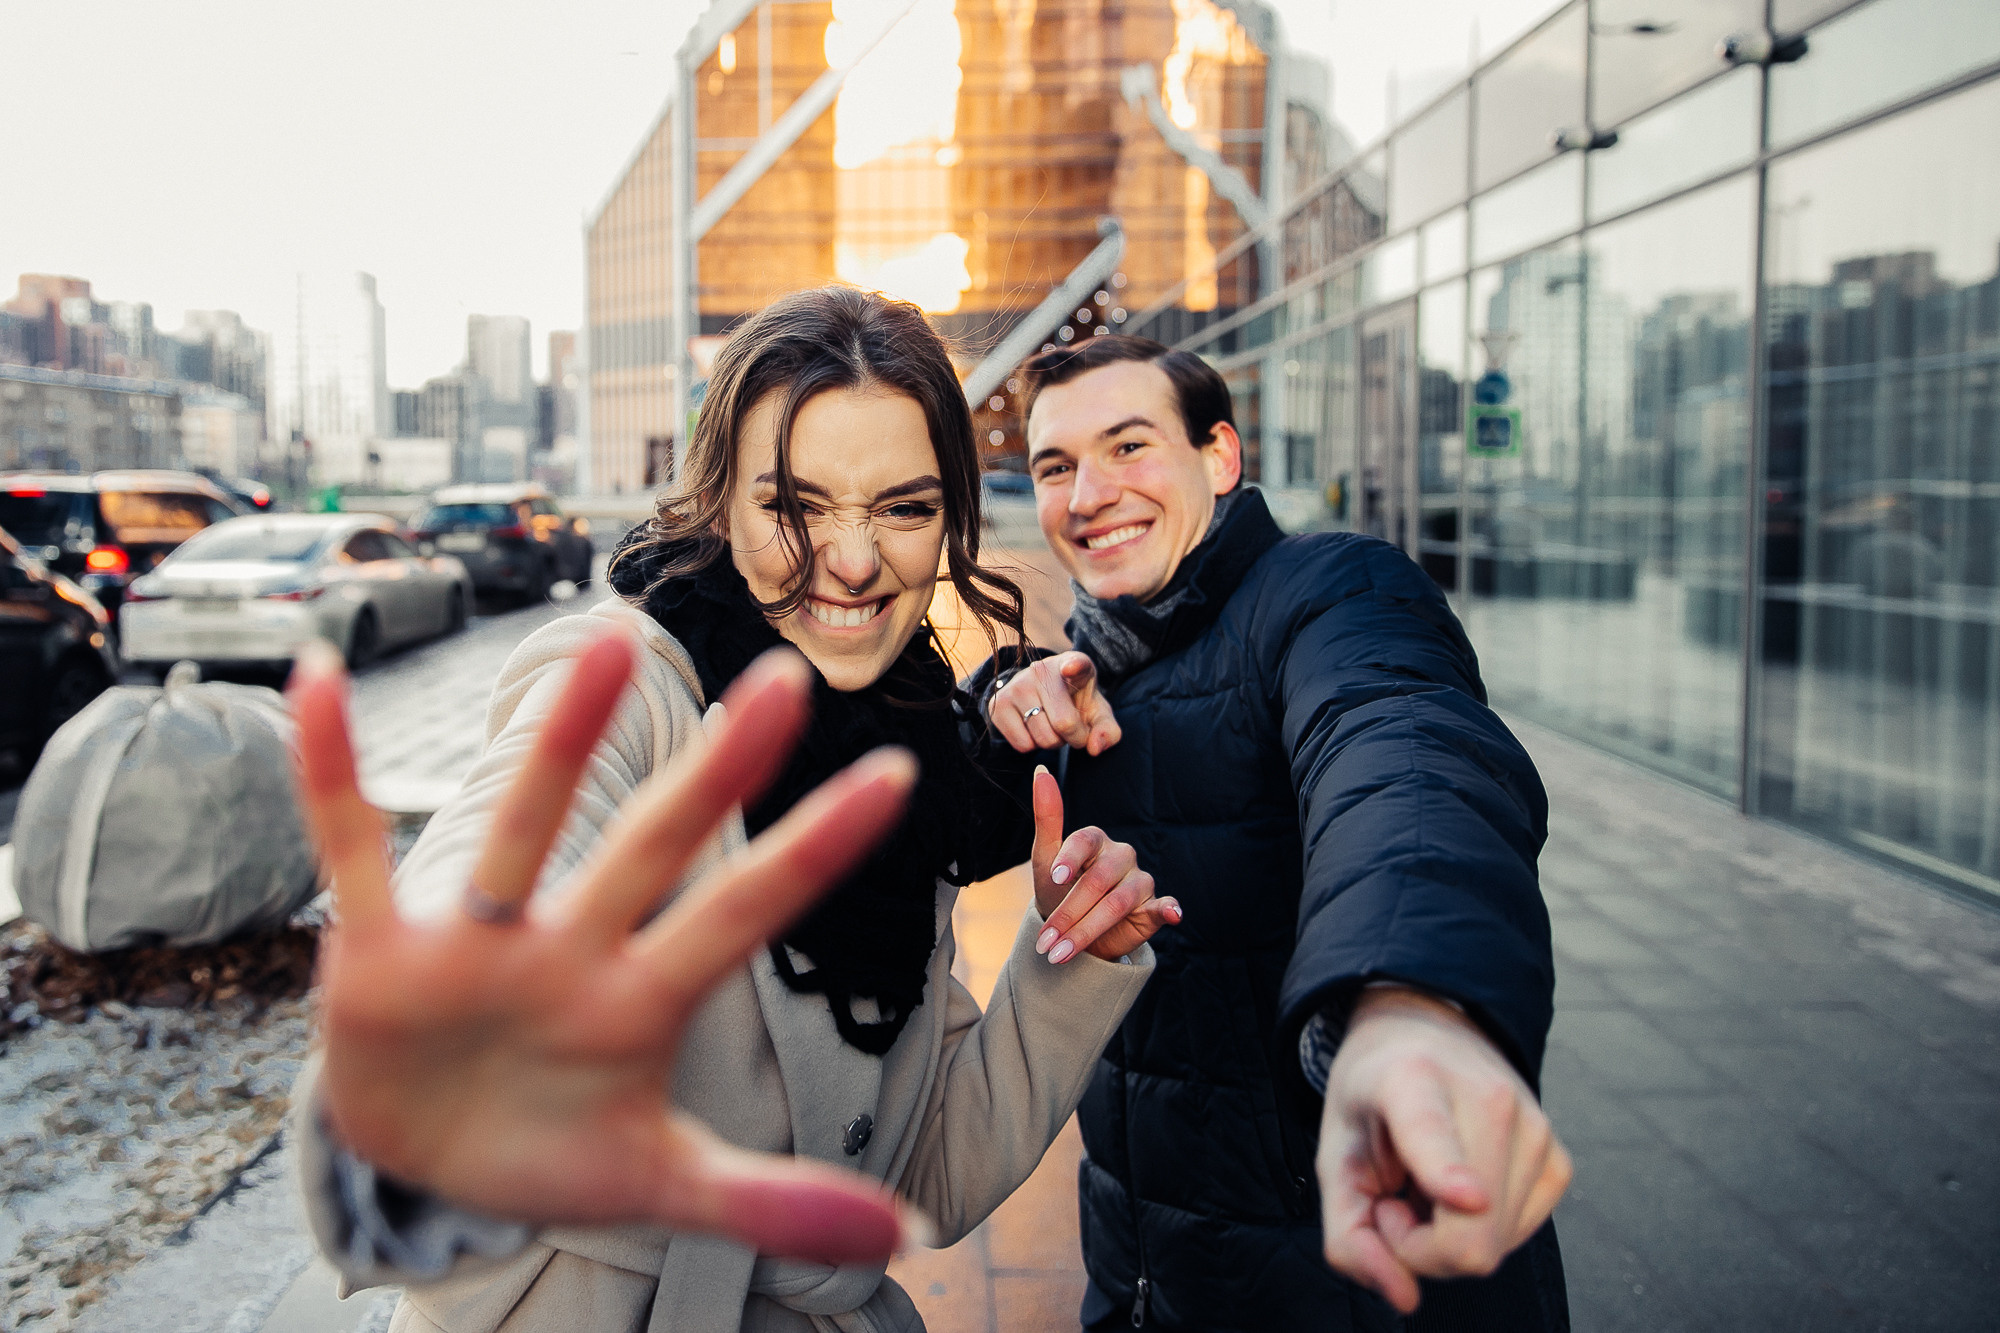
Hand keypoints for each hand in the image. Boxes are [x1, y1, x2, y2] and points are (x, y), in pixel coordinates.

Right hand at [290, 632, 927, 1264]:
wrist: (426, 1166)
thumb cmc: (553, 1150)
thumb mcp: (660, 1182)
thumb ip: (770, 1202)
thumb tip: (903, 1234)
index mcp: (641, 1002)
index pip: (745, 915)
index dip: (813, 852)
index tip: (898, 776)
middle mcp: (570, 951)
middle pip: (650, 848)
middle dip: (715, 774)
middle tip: (789, 680)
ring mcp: (476, 943)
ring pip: (521, 828)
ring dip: (560, 741)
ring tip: (609, 643)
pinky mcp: (380, 952)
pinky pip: (351, 851)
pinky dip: (330, 774)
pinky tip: (318, 679)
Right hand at [990, 652, 1121, 754]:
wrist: (1042, 692)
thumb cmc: (1076, 703)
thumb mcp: (1098, 713)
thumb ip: (1108, 731)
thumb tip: (1094, 748)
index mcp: (1075, 664)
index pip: (1076, 664)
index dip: (1074, 667)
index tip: (1071, 669)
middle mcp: (1042, 670)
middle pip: (1064, 723)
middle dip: (1074, 738)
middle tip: (1071, 727)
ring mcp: (1016, 685)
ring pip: (1042, 738)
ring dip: (1053, 743)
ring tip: (1052, 725)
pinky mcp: (997, 704)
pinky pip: (1022, 745)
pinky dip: (1033, 746)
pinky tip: (1034, 728)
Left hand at [1027, 765, 1178, 962]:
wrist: (1073, 928)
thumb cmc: (1058, 888)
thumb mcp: (1045, 856)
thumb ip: (1047, 816)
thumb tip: (1041, 770)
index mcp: (1096, 839)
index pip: (1085, 841)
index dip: (1070, 858)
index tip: (1055, 879)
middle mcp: (1121, 856)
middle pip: (1098, 881)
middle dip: (1068, 914)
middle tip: (1045, 942)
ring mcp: (1140, 881)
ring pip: (1118, 902)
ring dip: (1088, 930)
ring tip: (1060, 954)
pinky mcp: (1154, 907)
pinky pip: (1164, 906)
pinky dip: (1170, 909)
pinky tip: (1172, 913)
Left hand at [1317, 987, 1571, 1313]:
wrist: (1428, 1037)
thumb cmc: (1374, 1100)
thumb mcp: (1333, 1158)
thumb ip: (1348, 1235)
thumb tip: (1405, 1297)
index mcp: (1412, 1079)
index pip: (1433, 1136)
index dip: (1447, 1174)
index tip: (1466, 1197)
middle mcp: (1489, 1097)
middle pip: (1470, 1238)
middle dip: (1419, 1250)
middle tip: (1394, 1204)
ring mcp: (1535, 1129)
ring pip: (1494, 1247)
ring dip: (1448, 1237)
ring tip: (1427, 1184)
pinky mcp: (1560, 1159)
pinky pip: (1516, 1238)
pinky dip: (1481, 1230)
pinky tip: (1460, 1190)